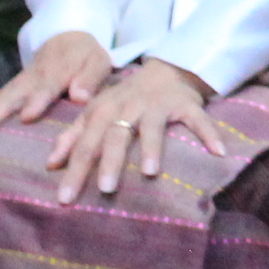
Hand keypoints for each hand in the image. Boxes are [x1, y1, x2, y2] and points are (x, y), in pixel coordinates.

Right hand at [0, 31, 112, 151]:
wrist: (65, 39)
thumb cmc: (84, 56)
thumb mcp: (96, 62)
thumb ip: (89, 79)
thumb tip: (80, 96)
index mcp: (55, 73)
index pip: (46, 87)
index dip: (37, 100)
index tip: (28, 116)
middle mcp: (28, 82)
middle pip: (6, 100)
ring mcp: (13, 88)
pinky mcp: (5, 95)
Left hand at [43, 57, 223, 202]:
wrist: (164, 69)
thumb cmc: (124, 100)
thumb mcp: (95, 113)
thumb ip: (73, 136)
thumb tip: (50, 163)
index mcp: (103, 111)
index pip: (85, 143)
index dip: (74, 169)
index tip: (64, 199)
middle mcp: (129, 107)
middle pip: (117, 136)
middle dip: (110, 161)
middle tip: (106, 189)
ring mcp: (159, 105)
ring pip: (153, 128)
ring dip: (152, 148)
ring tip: (149, 172)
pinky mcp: (186, 103)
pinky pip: (198, 119)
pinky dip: (208, 134)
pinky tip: (218, 152)